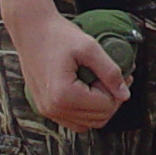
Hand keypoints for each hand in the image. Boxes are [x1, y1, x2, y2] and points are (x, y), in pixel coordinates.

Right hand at [15, 13, 130, 129]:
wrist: (30, 29)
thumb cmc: (57, 34)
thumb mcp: (90, 48)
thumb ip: (110, 72)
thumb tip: (125, 95)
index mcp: (63, 94)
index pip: (105, 106)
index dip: (118, 91)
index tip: (123, 74)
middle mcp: (53, 108)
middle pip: (98, 119)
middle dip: (112, 100)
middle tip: (116, 79)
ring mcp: (47, 110)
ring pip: (87, 124)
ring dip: (99, 108)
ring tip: (102, 84)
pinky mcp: (44, 108)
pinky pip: (72, 121)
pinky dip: (85, 111)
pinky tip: (89, 91)